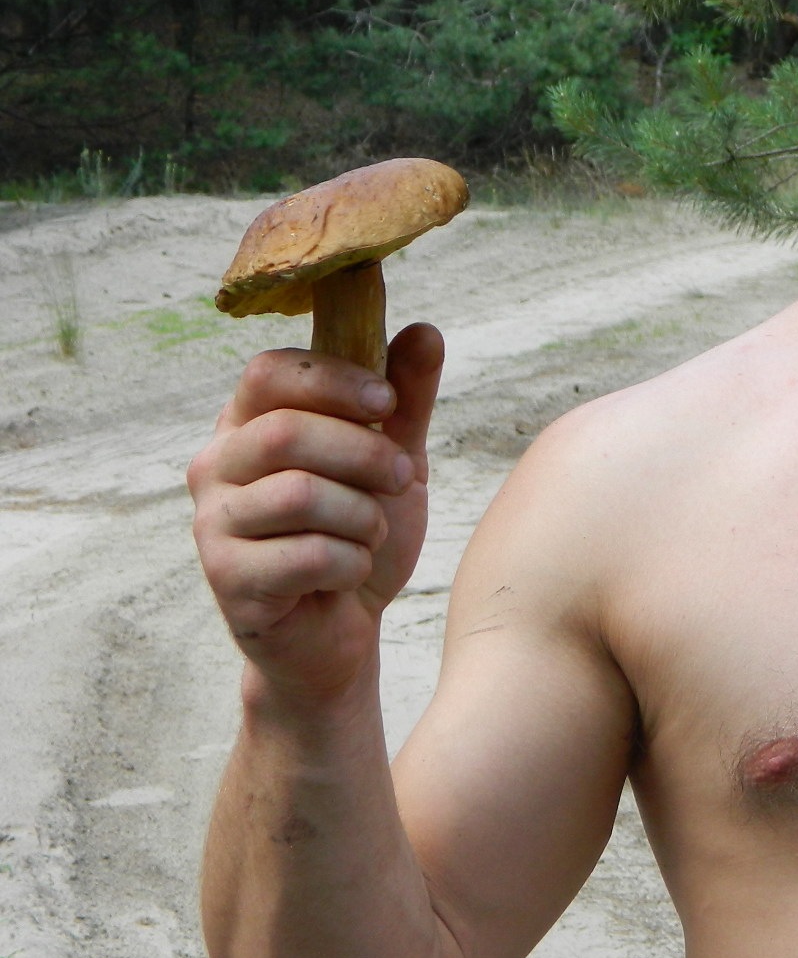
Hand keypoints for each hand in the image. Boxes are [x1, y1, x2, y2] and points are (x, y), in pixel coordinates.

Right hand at [188, 323, 443, 702]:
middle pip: (285, 432)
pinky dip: (351, 562)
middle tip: (402, 477)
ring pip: (298, 495)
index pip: (269, 370)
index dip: (335, 380)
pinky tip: (351, 572)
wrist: (345, 627)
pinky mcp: (226, 579)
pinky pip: (304, 556)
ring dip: (362, 515)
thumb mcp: (396, 456)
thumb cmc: (360, 530)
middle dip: (363, 453)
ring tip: (373, 532)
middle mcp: (216, 465)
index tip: (387, 403)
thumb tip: (425, 330)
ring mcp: (212, 524)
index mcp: (250, 422)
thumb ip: (406, 399)